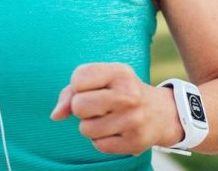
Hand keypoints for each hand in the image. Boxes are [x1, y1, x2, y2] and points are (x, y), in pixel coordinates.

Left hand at [50, 62, 183, 155]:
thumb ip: (71, 92)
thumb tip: (56, 115)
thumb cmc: (120, 92)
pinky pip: (98, 145)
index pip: (78, 79)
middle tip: (97, 106)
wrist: (161, 112)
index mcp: (119, 72)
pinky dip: (101, 140)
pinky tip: (115, 130)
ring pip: (85, 129)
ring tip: (107, 118)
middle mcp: (128, 94)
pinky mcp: (134, 142)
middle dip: (81, 109)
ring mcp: (133, 119)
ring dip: (90, 126)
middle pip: (79, 106)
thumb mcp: (102, 80)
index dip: (77, 87)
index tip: (91, 87)